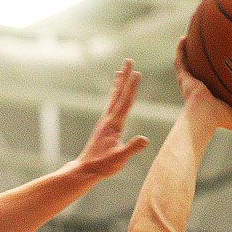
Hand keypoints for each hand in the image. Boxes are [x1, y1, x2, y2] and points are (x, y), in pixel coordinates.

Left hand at [73, 59, 150, 176]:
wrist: (86, 170)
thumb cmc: (103, 166)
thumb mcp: (120, 158)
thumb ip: (132, 148)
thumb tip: (145, 139)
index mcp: (114, 124)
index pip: (125, 102)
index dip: (132, 87)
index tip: (137, 73)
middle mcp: (108, 119)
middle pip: (118, 94)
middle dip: (124, 77)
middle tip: (128, 61)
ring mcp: (105, 122)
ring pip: (113, 98)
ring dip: (118, 84)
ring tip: (120, 71)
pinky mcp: (104, 127)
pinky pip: (111, 106)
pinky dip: (114, 96)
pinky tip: (115, 96)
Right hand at [174, 37, 231, 135]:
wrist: (204, 116)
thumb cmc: (220, 119)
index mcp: (208, 97)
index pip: (211, 86)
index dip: (214, 79)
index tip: (220, 70)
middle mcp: (198, 88)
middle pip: (199, 73)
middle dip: (201, 64)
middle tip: (206, 51)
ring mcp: (189, 82)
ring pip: (188, 64)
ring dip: (188, 53)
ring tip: (191, 39)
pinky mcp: (184, 78)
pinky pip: (181, 61)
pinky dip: (180, 50)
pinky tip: (184, 38)